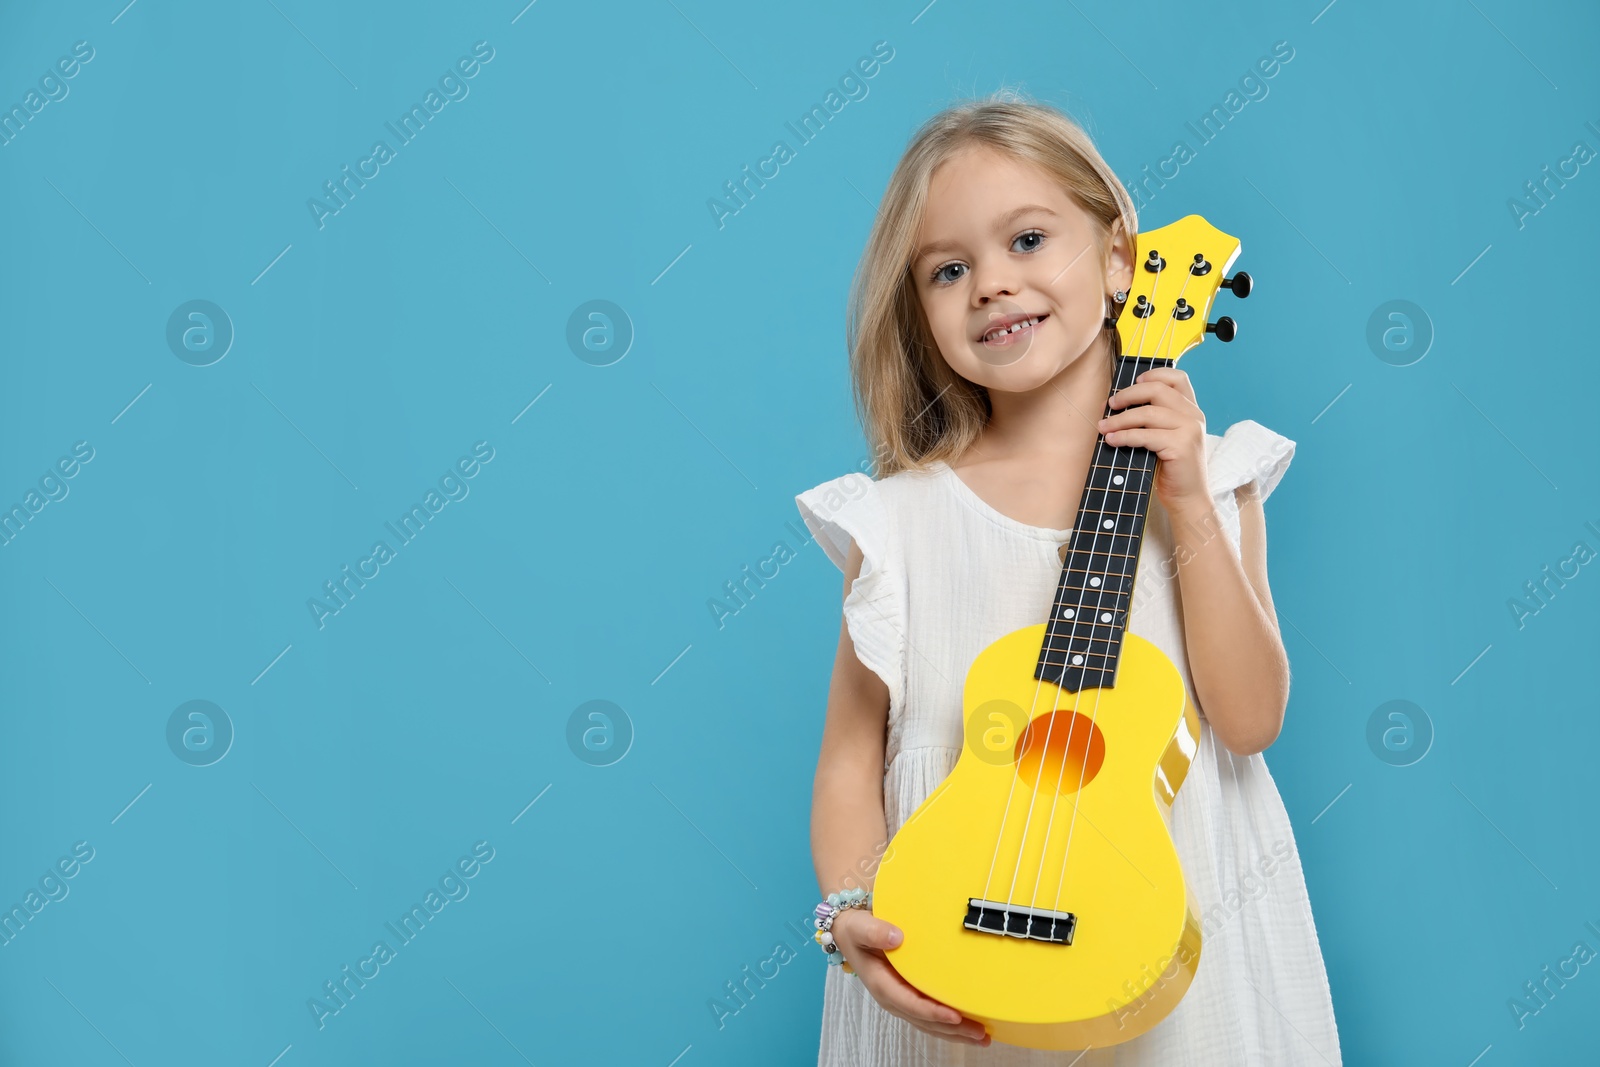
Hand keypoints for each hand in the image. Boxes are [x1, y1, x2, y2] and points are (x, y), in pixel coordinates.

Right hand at [829, 909, 991, 1046]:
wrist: (851, 933)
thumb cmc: (857, 931)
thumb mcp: (860, 927)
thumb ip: (875, 931)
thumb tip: (896, 937)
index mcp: (881, 984)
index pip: (910, 1003)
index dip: (932, 1012)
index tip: (954, 1016)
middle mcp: (892, 998)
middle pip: (925, 1021)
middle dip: (953, 1030)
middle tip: (981, 1033)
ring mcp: (901, 1000)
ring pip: (930, 1023)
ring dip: (956, 1032)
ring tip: (982, 1037)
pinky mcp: (909, 996)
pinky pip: (930, 1016)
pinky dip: (950, 1024)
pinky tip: (969, 1026)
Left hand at [1097, 367, 1211, 517]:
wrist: (1187, 498)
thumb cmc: (1170, 468)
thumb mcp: (1164, 436)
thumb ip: (1152, 418)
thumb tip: (1115, 404)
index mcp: (1191, 409)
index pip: (1177, 378)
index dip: (1153, 374)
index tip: (1132, 382)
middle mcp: (1193, 415)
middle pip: (1157, 390)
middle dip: (1128, 395)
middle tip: (1109, 405)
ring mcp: (1189, 430)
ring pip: (1148, 413)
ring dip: (1120, 419)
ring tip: (1103, 427)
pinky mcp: (1181, 446)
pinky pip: (1146, 435)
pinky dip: (1125, 436)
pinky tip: (1112, 440)